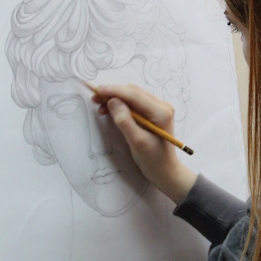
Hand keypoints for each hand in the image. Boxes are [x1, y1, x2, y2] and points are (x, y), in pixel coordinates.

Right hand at [92, 84, 197, 204]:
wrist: (165, 170)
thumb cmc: (153, 159)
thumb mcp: (137, 142)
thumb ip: (124, 121)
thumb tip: (112, 101)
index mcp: (161, 112)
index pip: (134, 95)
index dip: (114, 91)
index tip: (96, 90)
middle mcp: (162, 105)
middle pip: (133, 92)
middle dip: (113, 93)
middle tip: (95, 98)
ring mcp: (158, 108)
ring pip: (133, 95)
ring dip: (116, 98)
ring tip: (100, 105)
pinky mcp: (153, 112)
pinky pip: (135, 102)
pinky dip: (121, 104)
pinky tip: (110, 110)